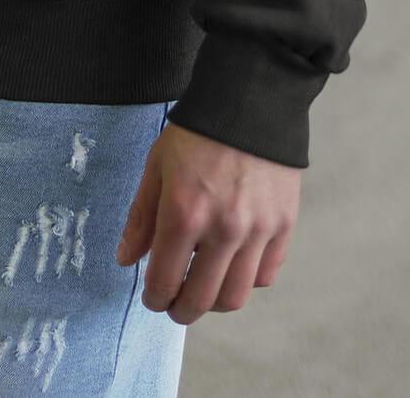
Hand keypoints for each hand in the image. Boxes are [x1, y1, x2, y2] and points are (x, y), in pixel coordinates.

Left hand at [115, 121, 299, 324]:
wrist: (250, 100)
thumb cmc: (197, 131)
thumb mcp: (157, 166)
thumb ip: (141, 218)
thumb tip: (126, 261)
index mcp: (183, 213)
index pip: (165, 282)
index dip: (155, 298)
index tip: (152, 297)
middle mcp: (222, 228)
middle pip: (201, 300)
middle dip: (182, 310)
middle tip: (175, 304)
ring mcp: (257, 230)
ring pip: (235, 296)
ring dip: (215, 302)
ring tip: (204, 288)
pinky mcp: (283, 225)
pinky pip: (265, 275)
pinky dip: (247, 279)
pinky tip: (232, 264)